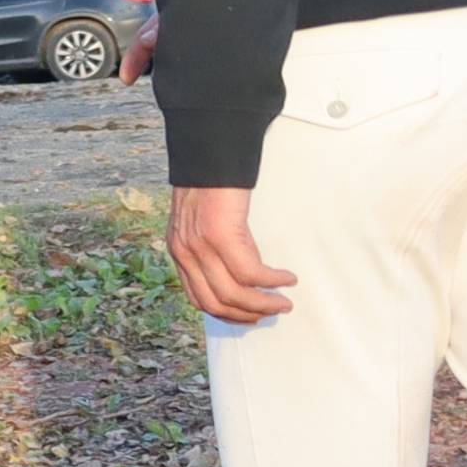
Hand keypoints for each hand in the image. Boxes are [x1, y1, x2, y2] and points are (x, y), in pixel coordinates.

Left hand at [167, 184, 296, 322]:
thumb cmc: (212, 183)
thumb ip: (211, 248)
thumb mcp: (202, 223)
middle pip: (216, 303)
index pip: (199, 299)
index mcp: (179, 252)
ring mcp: (200, 246)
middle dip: (248, 314)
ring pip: (233, 293)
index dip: (228, 314)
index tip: (252, 315)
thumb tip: (240, 273)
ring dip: (263, 303)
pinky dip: (271, 280)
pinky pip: (250, 272)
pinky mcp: (220, 235)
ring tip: (284, 301)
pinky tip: (287, 278)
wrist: (209, 150)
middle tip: (274, 311)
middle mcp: (184, 253)